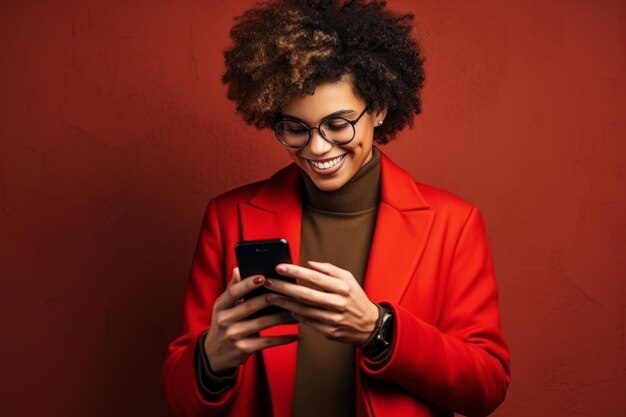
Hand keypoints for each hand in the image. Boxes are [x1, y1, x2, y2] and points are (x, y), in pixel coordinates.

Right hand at [203, 268, 297, 372]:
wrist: (214, 355)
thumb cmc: (223, 325)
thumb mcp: (223, 307)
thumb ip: (232, 289)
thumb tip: (238, 269)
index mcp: (221, 306)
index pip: (233, 292)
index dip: (247, 284)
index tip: (263, 277)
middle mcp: (225, 320)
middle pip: (251, 306)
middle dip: (271, 298)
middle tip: (289, 292)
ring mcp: (234, 335)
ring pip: (262, 323)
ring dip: (282, 317)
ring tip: (297, 311)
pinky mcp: (243, 349)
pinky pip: (267, 342)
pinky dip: (283, 339)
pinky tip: (295, 335)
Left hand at [264, 261, 378, 344]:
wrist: (370, 326)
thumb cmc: (356, 299)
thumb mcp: (349, 279)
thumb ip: (329, 269)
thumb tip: (310, 263)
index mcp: (343, 287)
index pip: (315, 277)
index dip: (295, 272)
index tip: (279, 267)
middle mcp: (338, 303)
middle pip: (305, 294)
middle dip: (283, 288)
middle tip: (268, 282)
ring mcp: (333, 320)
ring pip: (303, 310)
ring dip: (284, 303)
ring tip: (270, 296)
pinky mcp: (329, 332)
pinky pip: (307, 322)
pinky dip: (295, 315)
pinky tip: (285, 309)